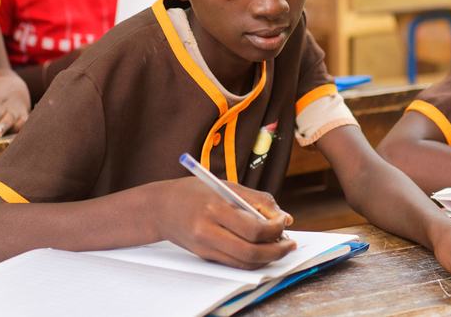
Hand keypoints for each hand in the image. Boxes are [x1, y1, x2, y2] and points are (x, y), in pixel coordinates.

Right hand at [154, 177, 296, 268]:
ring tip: (280, 247)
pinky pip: (235, 264)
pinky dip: (253, 260)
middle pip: (251, 252)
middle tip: (289, 244)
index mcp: (214, 208)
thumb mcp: (226, 186)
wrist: (161, 208)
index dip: (275, 229)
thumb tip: (285, 218)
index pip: (254, 229)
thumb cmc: (194, 191)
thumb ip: (257, 200)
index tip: (284, 222)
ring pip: (244, 263)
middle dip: (276, 251)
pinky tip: (262, 250)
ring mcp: (205, 247)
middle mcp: (208, 231)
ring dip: (268, 258)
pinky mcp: (205, 256)